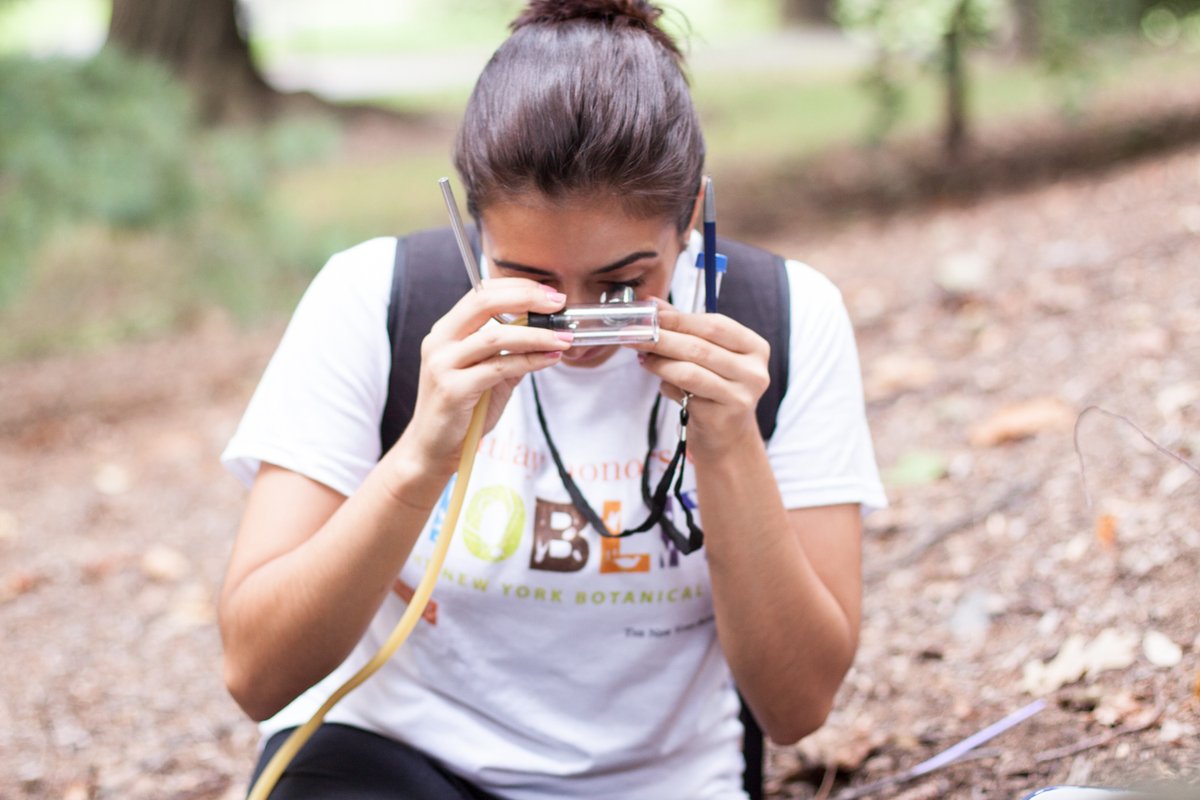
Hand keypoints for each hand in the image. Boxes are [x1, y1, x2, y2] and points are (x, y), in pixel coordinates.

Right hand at [399, 279, 570, 474]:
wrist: (433, 448)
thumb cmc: (462, 411)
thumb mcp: (487, 373)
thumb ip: (509, 352)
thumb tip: (546, 333)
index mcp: (446, 331)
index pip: (481, 292)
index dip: (518, 287)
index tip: (549, 292)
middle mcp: (440, 342)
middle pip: (484, 303)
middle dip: (526, 298)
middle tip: (558, 303)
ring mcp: (443, 365)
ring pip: (495, 336)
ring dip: (536, 334)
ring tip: (563, 338)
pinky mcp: (453, 390)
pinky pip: (499, 367)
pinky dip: (530, 361)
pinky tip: (549, 360)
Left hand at [630, 298, 769, 458]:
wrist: (727, 437)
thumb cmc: (716, 390)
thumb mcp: (708, 356)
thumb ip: (685, 329)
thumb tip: (653, 304)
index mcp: (755, 347)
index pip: (714, 325)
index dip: (679, 318)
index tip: (650, 314)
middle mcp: (754, 371)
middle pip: (700, 347)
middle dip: (662, 338)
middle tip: (634, 333)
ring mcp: (741, 395)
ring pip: (690, 371)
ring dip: (660, 362)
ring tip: (642, 357)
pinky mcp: (723, 415)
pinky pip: (686, 393)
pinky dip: (667, 384)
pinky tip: (661, 382)